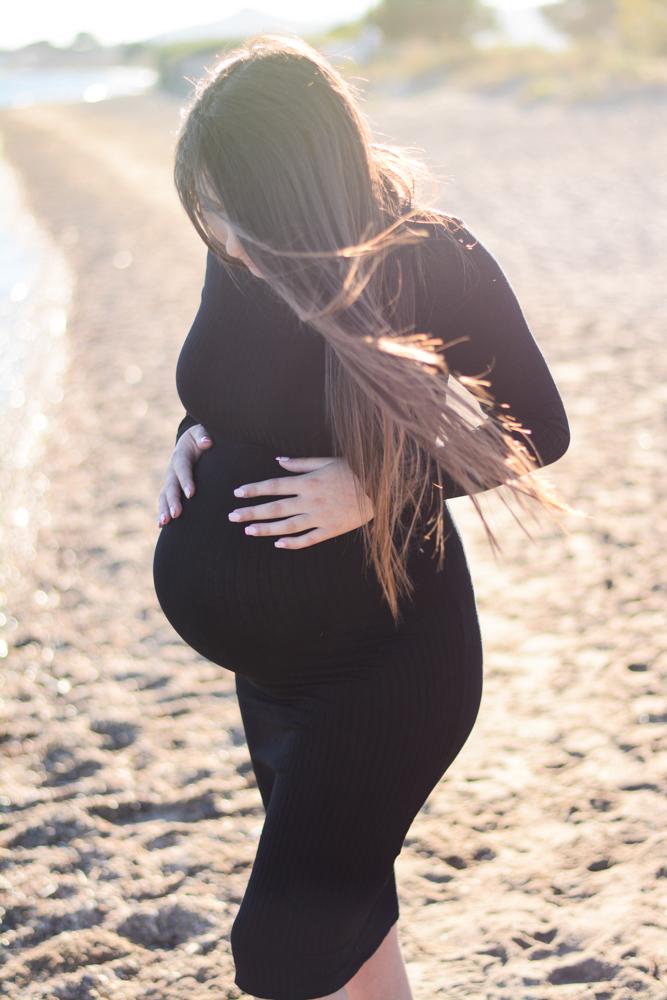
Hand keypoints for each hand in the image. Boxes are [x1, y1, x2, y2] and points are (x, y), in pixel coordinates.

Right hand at [157, 424, 213, 526]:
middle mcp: (172, 469)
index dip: (186, 480)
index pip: (182, 469)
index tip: (191, 494)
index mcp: (180, 455)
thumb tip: (207, 442)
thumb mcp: (201, 432)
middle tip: (176, 514)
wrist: (190, 442)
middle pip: (171, 486)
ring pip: (164, 495)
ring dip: (163, 509)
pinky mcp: (170, 487)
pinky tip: (161, 525)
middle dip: (173, 500)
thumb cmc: (200, 438)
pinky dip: (162, 511)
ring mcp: (169, 479)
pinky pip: (164, 500)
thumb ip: (203, 435)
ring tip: (165, 522)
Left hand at [228, 456, 374, 548]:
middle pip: (275, 508)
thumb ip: (301, 463)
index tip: (237, 493)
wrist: (380, 488)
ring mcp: (320, 517)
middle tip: (232, 516)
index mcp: (308, 482)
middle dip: (251, 512)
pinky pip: (308, 539)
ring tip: (248, 531)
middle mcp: (310, 501)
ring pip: (287, 526)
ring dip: (266, 529)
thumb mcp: (327, 461)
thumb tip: (278, 461)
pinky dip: (293, 543)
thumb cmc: (354, 470)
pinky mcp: (331, 530)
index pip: (274, 486)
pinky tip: (278, 544)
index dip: (254, 490)